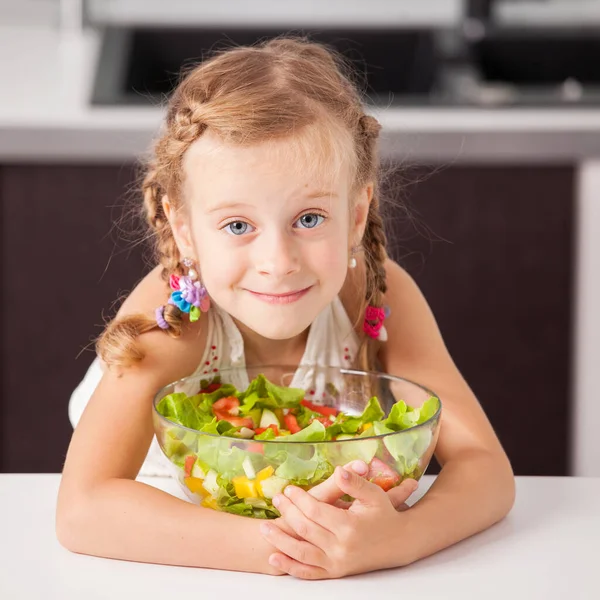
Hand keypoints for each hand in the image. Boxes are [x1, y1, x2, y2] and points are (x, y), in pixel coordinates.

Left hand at [260, 467, 417, 578]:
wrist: (398, 543)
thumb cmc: (384, 514)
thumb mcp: (374, 494)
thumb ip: (354, 482)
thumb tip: (339, 470)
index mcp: (349, 526)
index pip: (315, 510)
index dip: (300, 499)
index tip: (289, 489)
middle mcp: (341, 547)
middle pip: (305, 529)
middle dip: (288, 513)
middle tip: (276, 500)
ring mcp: (337, 562)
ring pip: (301, 552)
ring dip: (280, 541)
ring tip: (264, 528)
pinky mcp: (336, 572)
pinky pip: (309, 572)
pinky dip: (290, 566)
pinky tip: (275, 558)